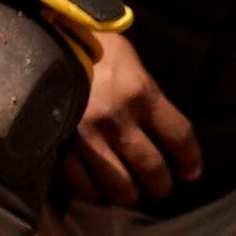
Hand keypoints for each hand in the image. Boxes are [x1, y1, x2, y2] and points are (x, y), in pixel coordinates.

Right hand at [60, 36, 200, 207]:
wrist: (44, 41)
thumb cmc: (93, 47)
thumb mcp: (131, 62)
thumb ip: (147, 95)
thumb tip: (161, 129)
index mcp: (142, 92)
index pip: (179, 136)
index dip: (190, 159)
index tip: (191, 172)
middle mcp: (118, 117)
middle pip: (151, 167)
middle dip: (160, 185)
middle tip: (160, 188)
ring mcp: (86, 135)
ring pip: (118, 183)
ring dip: (129, 194)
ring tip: (131, 193)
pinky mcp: (57, 145)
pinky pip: (81, 182)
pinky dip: (93, 191)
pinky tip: (97, 188)